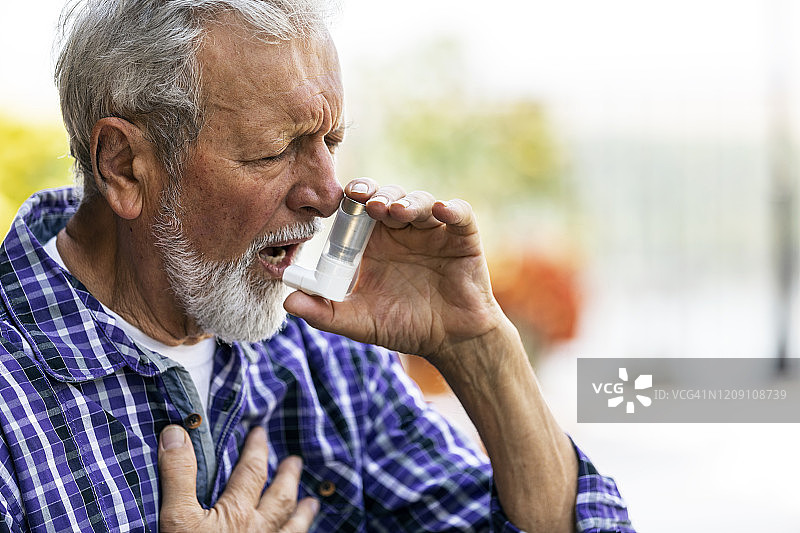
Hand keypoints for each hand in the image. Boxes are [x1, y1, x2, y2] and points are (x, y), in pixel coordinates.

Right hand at [158, 425, 318, 532]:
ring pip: (293, 528)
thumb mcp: (177, 518)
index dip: (255, 450)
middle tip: (295, 461)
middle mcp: (260, 531)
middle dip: (287, 477)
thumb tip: (176, 432)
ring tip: (311, 502)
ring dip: (301, 512)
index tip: (260, 433)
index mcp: (237, 513)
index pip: (251, 472)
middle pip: (280, 498)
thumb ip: (178, 476)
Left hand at [284, 178, 508, 362]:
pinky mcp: (462, 235)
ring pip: (419, 200)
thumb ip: (324, 313)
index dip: (351, 199)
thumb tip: (288, 302)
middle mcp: (401, 229)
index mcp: (374, 242)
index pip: (358, 209)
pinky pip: (459, 213)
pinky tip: (441, 211)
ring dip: (407, 201)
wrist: (449, 339)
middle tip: (366, 200)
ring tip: (395, 211)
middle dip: (376, 192)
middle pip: (387, 196)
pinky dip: (452, 208)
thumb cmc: (403, 326)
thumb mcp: (360, 322)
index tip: (341, 199)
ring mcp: (432, 230)